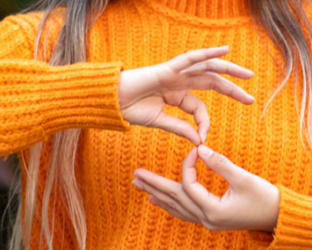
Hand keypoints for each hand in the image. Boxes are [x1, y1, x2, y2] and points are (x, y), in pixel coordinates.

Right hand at [118, 46, 254, 144]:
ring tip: (248, 75)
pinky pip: (190, 59)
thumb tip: (198, 140)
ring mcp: (174, 74)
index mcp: (176, 96)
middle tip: (251, 98)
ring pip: (207, 68)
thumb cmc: (130, 110)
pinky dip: (207, 53)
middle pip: (211, 82)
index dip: (204, 123)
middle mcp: (179, 83)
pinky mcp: (167, 69)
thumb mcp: (159, 121)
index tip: (202, 139)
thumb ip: (180, 127)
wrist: (112, 101)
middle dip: (232, 89)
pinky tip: (225, 50)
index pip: (199, 107)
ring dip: (228, 69)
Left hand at [132, 146, 279, 231]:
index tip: (194, 150)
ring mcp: (206, 222)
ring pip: (176, 207)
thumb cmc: (265, 198)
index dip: (187, 166)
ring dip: (158, 194)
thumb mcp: (244, 179)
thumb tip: (201, 148)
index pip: (189, 185)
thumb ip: (220, 164)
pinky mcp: (209, 219)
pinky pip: (183, 212)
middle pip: (174, 199)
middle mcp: (205, 219)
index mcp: (213, 210)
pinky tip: (158, 201)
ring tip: (140, 186)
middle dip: (154, 185)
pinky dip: (169, 205)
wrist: (278, 217)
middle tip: (135, 175)